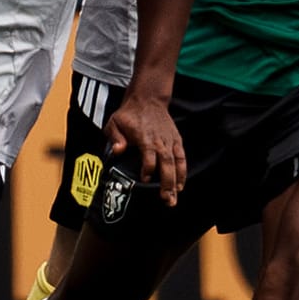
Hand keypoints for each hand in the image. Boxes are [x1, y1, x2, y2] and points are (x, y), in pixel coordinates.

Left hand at [105, 89, 186, 205]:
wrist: (148, 100)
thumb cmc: (129, 114)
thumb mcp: (115, 122)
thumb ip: (115, 137)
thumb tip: (118, 150)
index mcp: (145, 138)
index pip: (149, 157)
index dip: (147, 169)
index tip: (144, 180)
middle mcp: (160, 141)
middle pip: (166, 164)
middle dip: (167, 183)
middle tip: (166, 199)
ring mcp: (170, 141)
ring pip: (176, 163)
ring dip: (176, 181)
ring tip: (174, 197)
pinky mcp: (176, 140)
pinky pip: (182, 158)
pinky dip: (183, 172)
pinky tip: (181, 186)